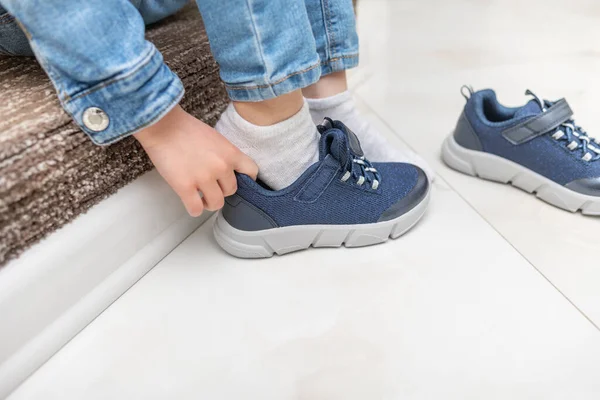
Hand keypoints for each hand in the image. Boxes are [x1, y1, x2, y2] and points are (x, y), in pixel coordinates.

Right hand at [134, 105, 257, 216]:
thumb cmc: (185, 128)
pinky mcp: (185, 187)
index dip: (245, 179)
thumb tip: (227, 171)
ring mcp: (203, 178)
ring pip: (216, 203)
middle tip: (211, 186)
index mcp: (230, 153)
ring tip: (202, 198)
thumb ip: (224, 154)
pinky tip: (191, 202)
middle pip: (232, 190)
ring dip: (209, 203)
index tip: (236, 180)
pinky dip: (195, 209)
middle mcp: (221, 167)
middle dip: (221, 190)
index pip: (252, 172)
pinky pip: (196, 209)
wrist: (162, 124)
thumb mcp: (215, 138)